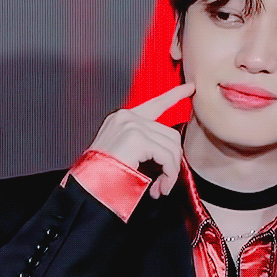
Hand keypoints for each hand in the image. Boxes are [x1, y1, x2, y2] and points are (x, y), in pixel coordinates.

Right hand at [89, 83, 195, 198]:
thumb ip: (145, 146)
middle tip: (165, 184)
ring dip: (171, 172)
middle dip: (173, 162)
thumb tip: (171, 152)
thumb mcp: (125, 154)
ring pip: (172, 146)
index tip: (190, 88)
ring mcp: (132, 125)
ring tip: (161, 188)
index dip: (174, 95)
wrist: (87, 187)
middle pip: (170, 133)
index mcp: (122, 118)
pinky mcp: (137, 138)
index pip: (155, 104)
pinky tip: (160, 188)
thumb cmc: (104, 177)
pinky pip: (167, 157)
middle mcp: (127, 117)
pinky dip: (168, 175)